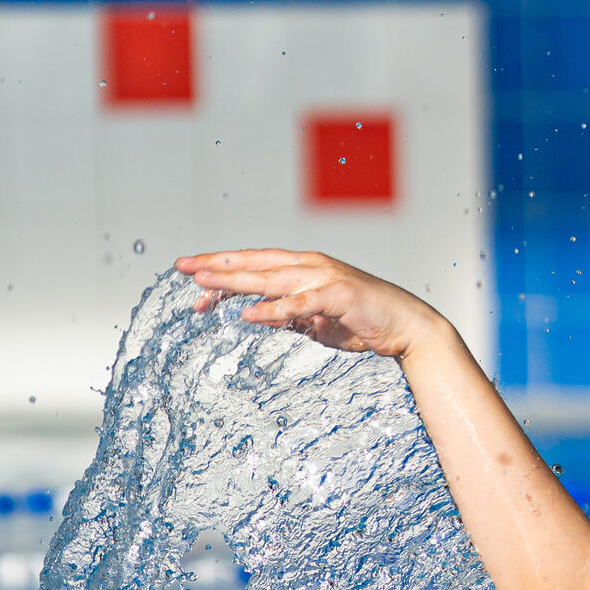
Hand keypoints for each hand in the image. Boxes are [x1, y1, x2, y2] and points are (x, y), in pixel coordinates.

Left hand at [174, 249, 441, 358]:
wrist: (407, 326)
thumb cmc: (364, 322)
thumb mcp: (317, 321)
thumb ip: (289, 316)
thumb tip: (258, 316)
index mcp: (302, 268)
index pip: (254, 264)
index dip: (222, 268)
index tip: (191, 276)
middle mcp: (309, 265)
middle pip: (253, 263)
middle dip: (216, 265)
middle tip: (182, 267)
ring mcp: (323, 277)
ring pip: (269, 278)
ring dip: (235, 280)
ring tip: (204, 283)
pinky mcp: (338, 296)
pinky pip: (299, 304)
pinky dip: (273, 308)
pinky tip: (249, 314)